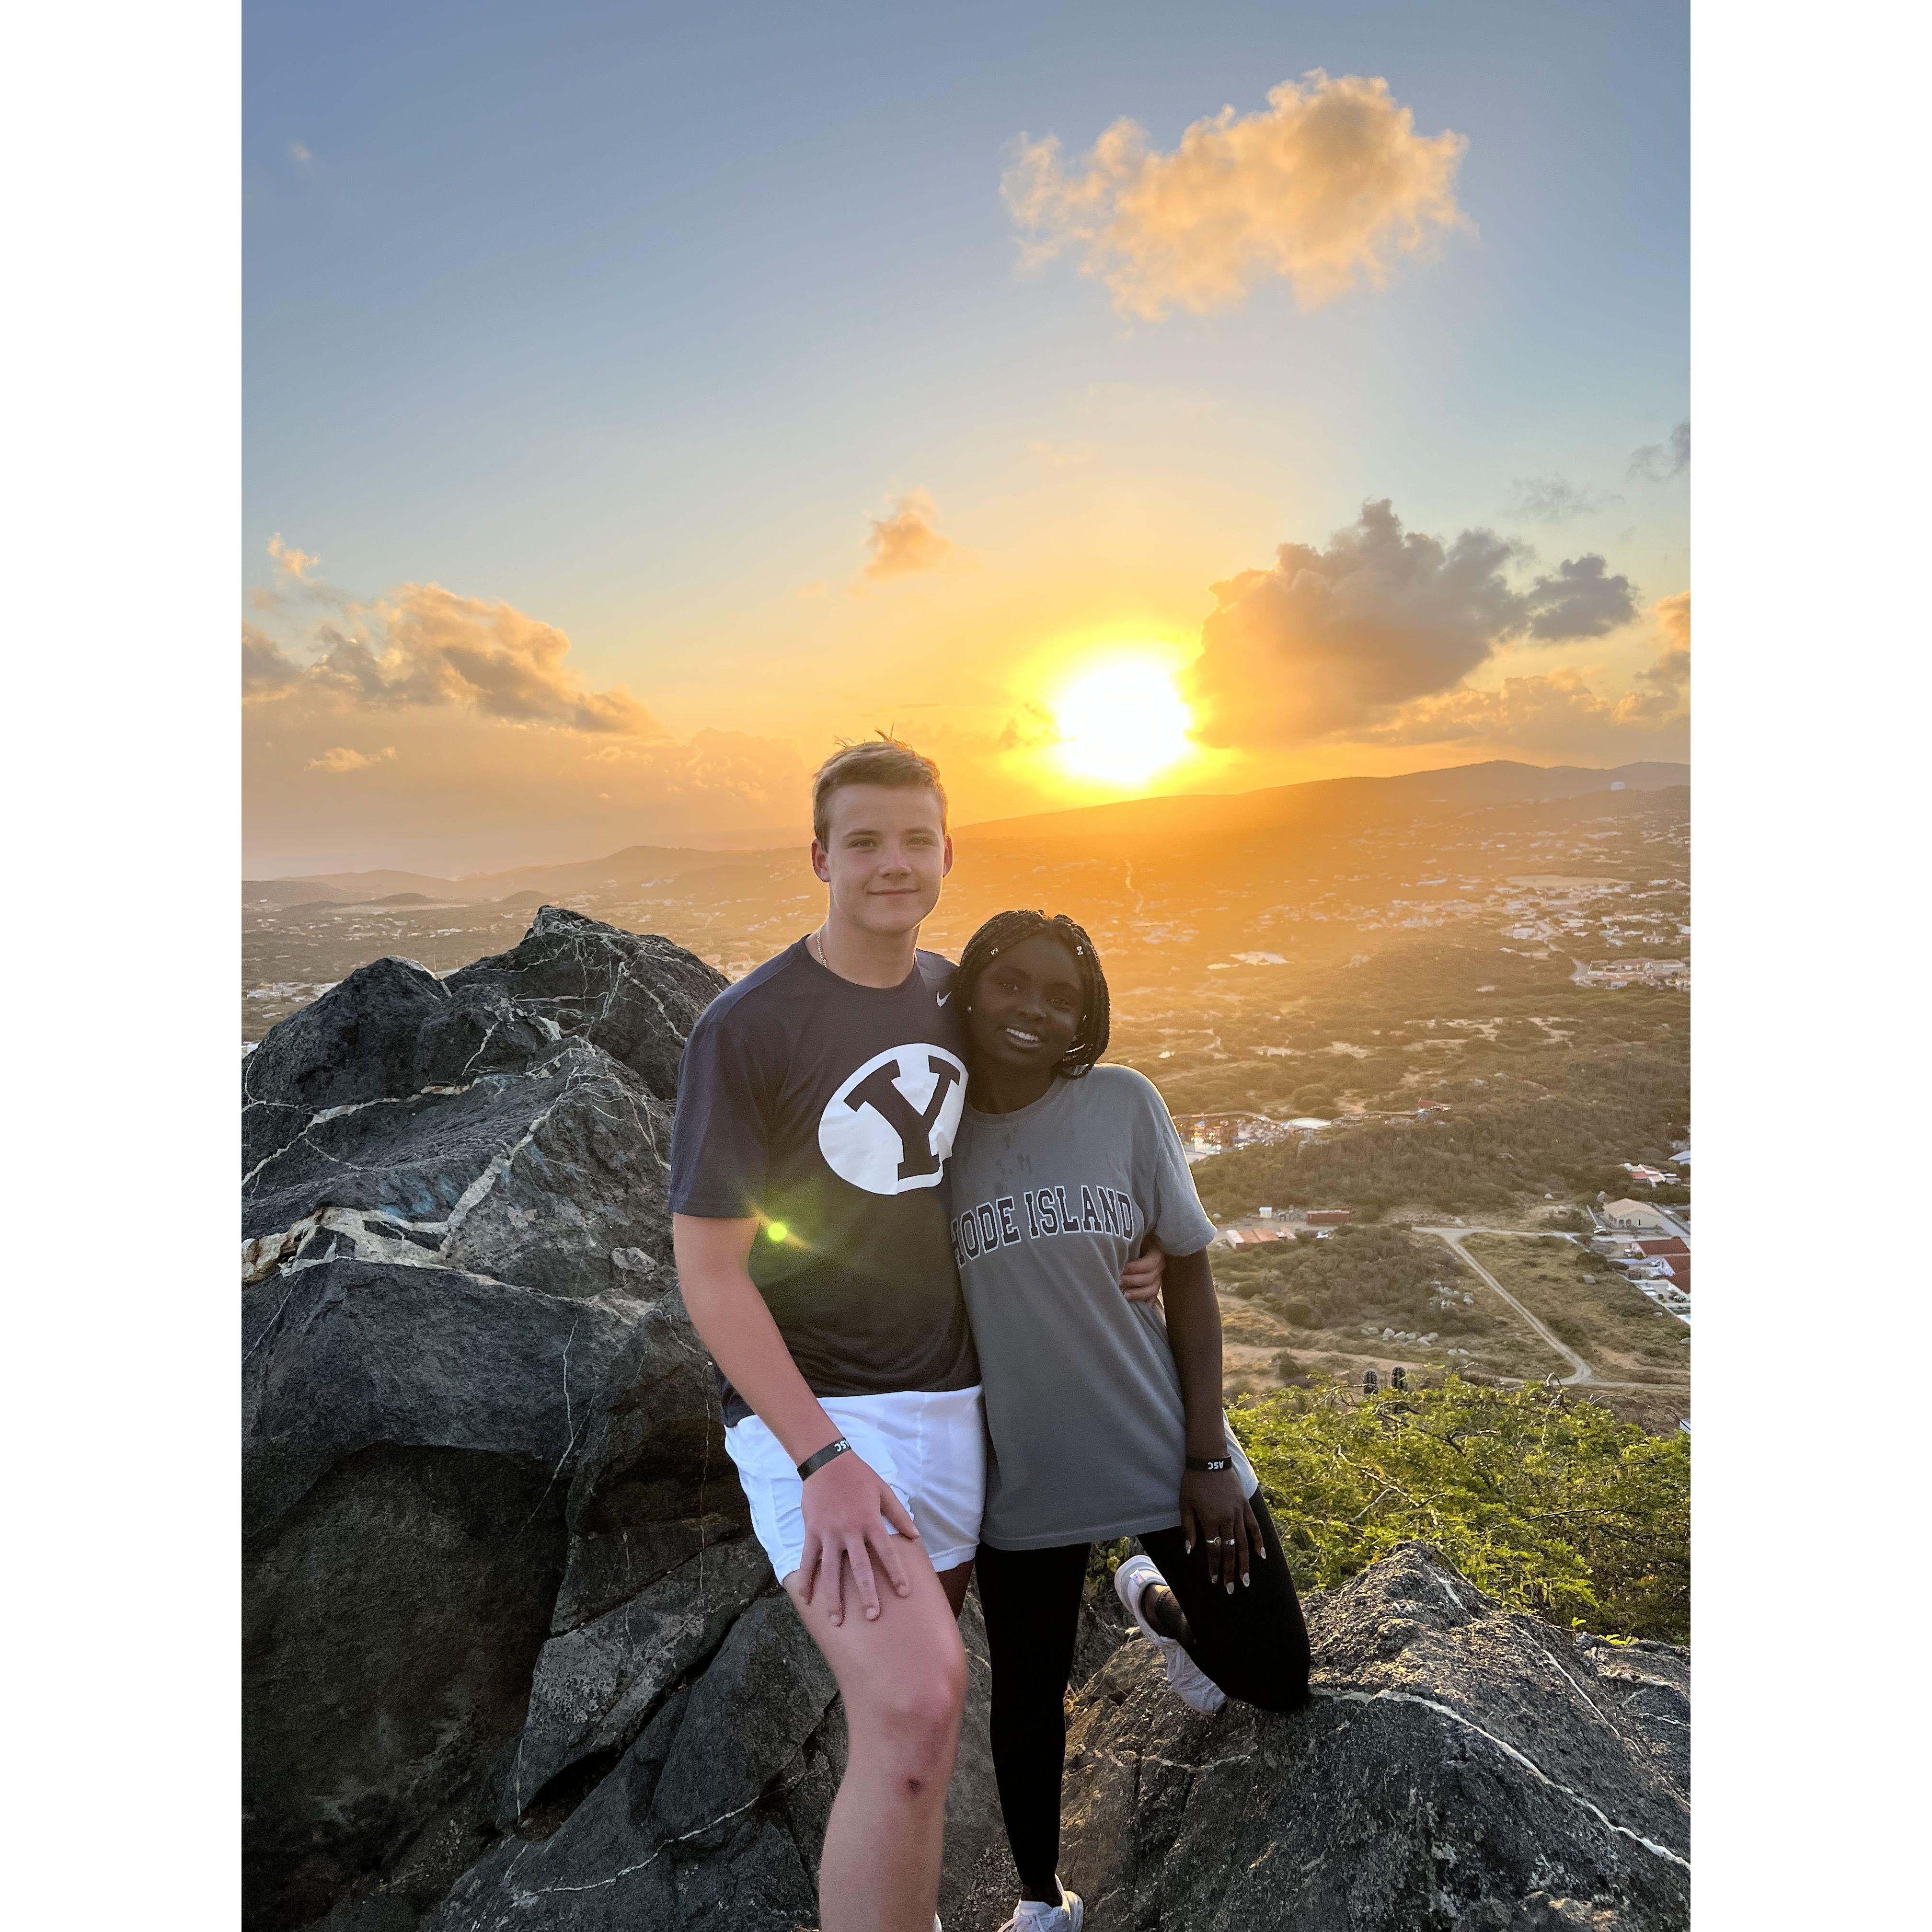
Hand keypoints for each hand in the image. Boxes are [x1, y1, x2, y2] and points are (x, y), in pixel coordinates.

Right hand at [796, 1450, 918, 1626]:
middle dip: (866, 1594)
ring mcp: (828, 1533)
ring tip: (837, 1620)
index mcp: (870, 1521)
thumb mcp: (883, 1491)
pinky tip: (806, 1598)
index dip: (896, 1572)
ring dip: (833, 1597)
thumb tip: (915, 1536)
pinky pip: (808, 1560)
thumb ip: (899, 1515)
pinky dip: (806, 1579)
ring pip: (830, 1571)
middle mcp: (849, 1531)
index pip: (886, 1552)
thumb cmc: (859, 1476)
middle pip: (859, 1568)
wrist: (826, 1461)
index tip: (903, 1593)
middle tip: (872, 1616)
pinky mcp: (811, 1532)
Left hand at [1121, 1242, 1164, 1303]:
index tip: (1122, 1268)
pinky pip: (1153, 1298)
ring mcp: (1159, 1278)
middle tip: (1118, 1281)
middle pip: (1149, 1277)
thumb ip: (1130, 1245)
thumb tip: (1115, 1249)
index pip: (1149, 1263)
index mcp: (1157, 1253)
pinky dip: (1146, 1303)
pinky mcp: (1155, 1287)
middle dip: (1132, 1280)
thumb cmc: (1136, 1239)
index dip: (1135, 1267)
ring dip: (1137, 1293)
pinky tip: (1137, 1308)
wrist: (1146, 1242)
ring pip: (1152, 1289)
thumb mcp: (1136, 1239)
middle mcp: (1160, 1267)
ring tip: (1124, 1295)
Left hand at [1181, 1467, 1262, 1590]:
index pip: (1213, 1550)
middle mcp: (1226, 1519)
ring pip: (1243, 1543)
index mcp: (1210, 1520)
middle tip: (1231, 1589)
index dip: (1214, 1567)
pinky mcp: (1245, 1506)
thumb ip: (1189, 1528)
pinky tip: (1261, 1556)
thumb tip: (1190, 1550)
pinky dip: (1259, 1541)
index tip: (1215, 1581)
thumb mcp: (1184, 1504)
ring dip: (1245, 1563)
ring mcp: (1238, 1513)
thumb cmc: (1193, 1482)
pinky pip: (1254, 1526)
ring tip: (1246, 1581)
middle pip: (1230, 1551)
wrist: (1209, 1459)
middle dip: (1230, 1572)